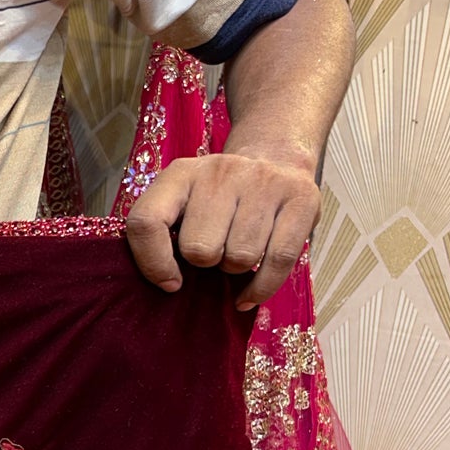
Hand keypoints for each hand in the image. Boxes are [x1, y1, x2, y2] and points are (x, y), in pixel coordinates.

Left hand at [125, 146, 320, 310]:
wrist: (275, 156)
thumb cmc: (219, 198)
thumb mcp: (183, 202)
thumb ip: (163, 233)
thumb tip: (167, 285)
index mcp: (181, 174)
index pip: (147, 222)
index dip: (153, 262)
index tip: (170, 282)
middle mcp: (221, 171)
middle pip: (200, 250)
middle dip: (207, 262)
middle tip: (217, 249)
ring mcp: (264, 182)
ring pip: (240, 258)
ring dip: (236, 268)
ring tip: (239, 250)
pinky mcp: (302, 199)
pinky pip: (278, 262)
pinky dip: (261, 288)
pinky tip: (250, 294)